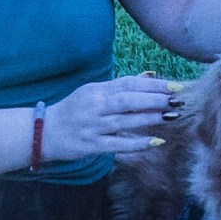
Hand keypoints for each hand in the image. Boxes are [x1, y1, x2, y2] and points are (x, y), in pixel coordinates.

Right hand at [42, 74, 182, 160]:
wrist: (43, 132)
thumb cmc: (73, 111)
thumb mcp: (94, 92)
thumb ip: (121, 86)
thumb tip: (151, 75)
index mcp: (97, 90)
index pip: (129, 83)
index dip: (153, 85)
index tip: (175, 86)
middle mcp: (95, 105)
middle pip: (128, 99)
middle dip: (155, 100)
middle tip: (177, 101)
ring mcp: (93, 126)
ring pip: (124, 120)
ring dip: (149, 118)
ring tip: (170, 117)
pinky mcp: (91, 145)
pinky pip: (117, 143)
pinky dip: (136, 143)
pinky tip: (154, 142)